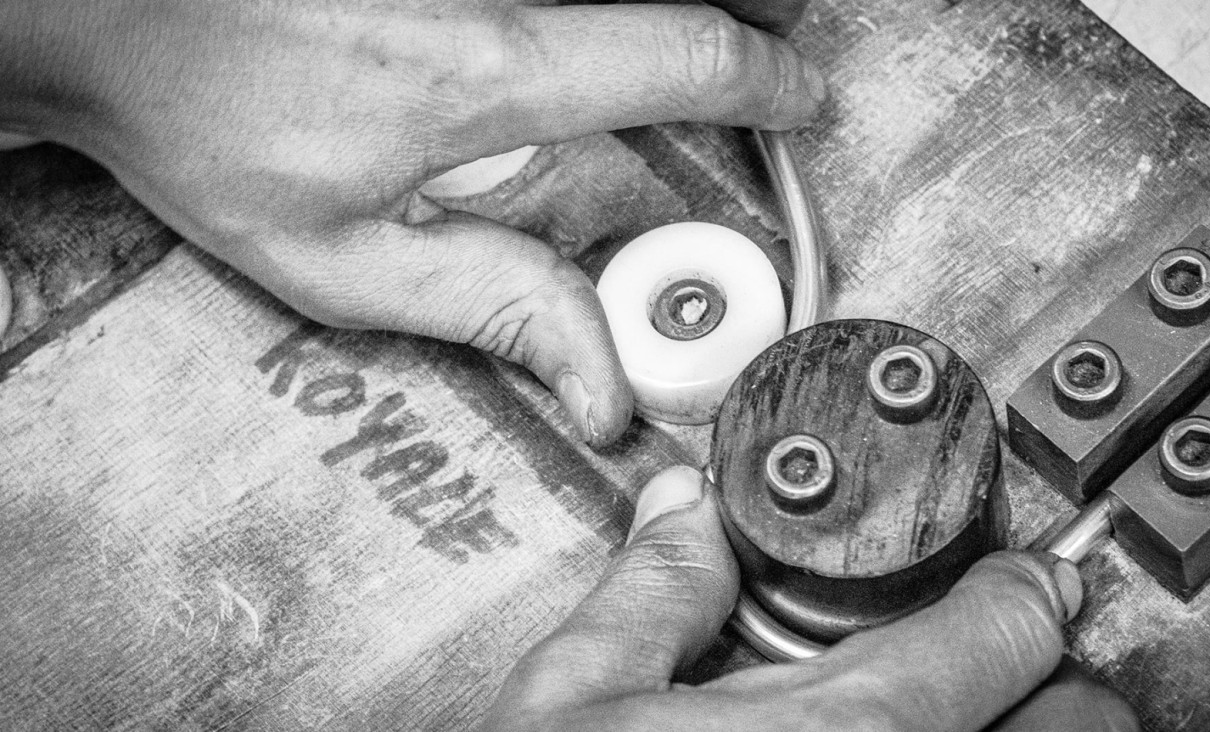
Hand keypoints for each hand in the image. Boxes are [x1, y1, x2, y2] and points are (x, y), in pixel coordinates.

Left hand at [0, 0, 822, 445]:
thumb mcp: (346, 265)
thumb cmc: (211, 128)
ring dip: (678, 13)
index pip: (685, 55)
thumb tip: (604, 385)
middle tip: (763, 71)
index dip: (766, 81)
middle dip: (746, 29)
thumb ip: (497, 312)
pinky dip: (604, 13)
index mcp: (491, 76)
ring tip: (695, 54)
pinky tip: (598, 43)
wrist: (108, 16)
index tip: (797, 105)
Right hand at [481, 466, 1138, 730]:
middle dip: (1047, 678)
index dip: (1019, 589)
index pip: (1003, 632)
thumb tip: (687, 510)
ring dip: (1024, 731)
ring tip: (955, 714)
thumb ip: (653, 593)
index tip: (1021, 581)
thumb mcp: (574, 698)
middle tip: (992, 661)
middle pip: (1080, 722)